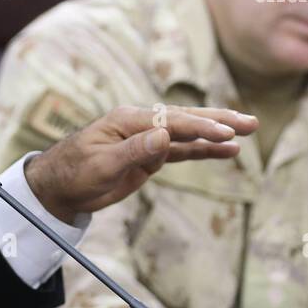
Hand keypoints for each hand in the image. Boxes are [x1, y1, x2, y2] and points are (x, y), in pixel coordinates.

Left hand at [23, 105, 257, 221]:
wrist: (58, 187)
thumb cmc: (73, 173)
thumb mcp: (101, 165)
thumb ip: (134, 151)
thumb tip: (164, 135)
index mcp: (128, 120)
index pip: (171, 121)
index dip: (199, 126)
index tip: (225, 133)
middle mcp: (141, 125)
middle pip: (185, 119)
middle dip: (218, 121)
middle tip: (249, 123)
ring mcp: (146, 139)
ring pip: (188, 134)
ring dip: (216, 134)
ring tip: (248, 131)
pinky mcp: (149, 156)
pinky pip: (181, 151)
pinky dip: (203, 150)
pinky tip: (226, 151)